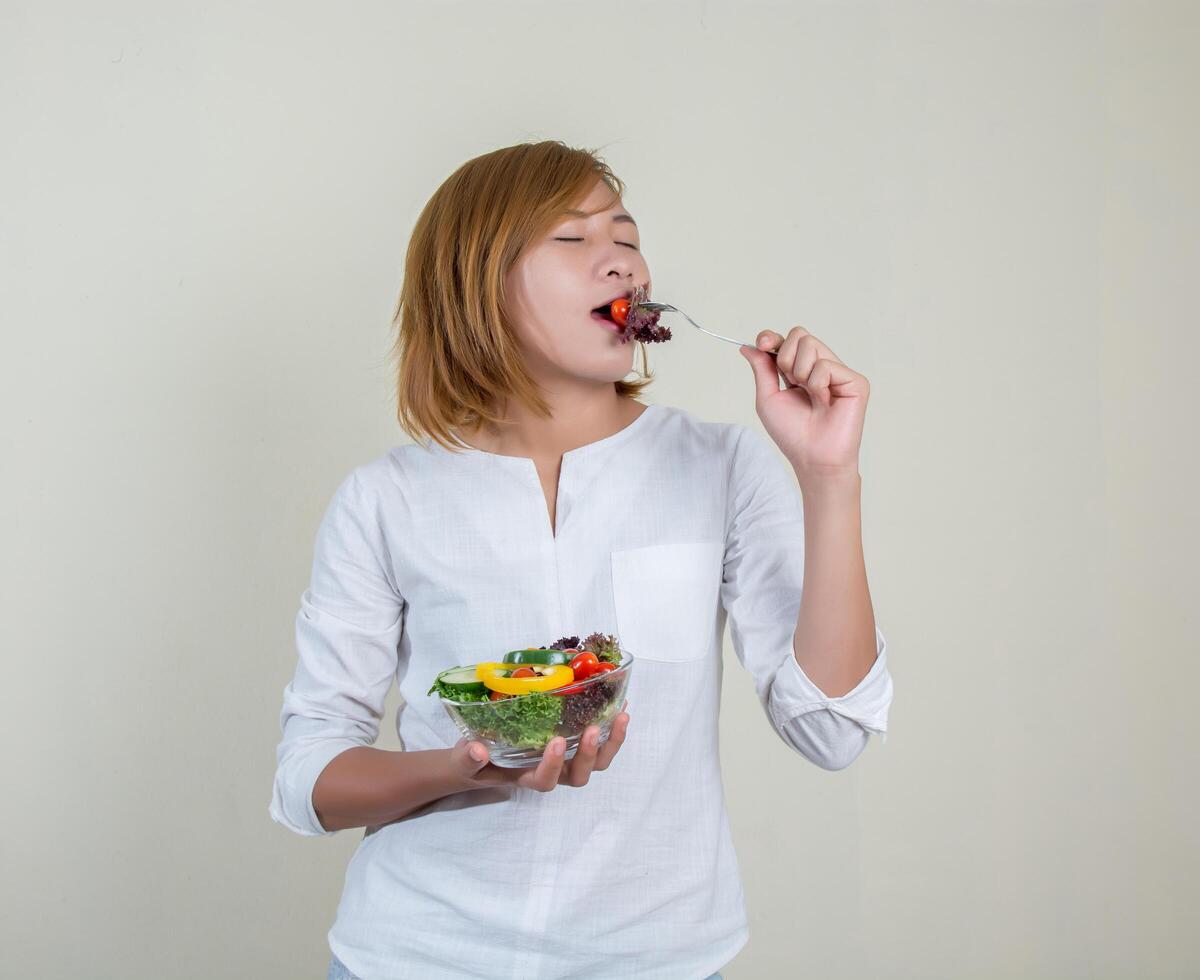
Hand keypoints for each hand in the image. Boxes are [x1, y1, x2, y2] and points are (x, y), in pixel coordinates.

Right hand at [449, 700, 629, 791]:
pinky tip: (620, 704)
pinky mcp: (572, 743)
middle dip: (589, 754)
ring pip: (596, 762)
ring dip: (611, 742)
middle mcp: (552, 772)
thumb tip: (476, 750)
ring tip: (621, 716)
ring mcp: (565, 759)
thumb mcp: (464, 761)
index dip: (553, 766)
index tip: (555, 742)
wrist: (479, 758)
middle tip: (593, 729)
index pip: (544, 781)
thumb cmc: (475, 761)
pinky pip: (599, 742)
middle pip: (579, 775)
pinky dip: (611, 726)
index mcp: (526, 777)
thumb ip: (469, 758)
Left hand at [740, 326, 869, 486]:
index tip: (762, 343)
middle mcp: (821, 368)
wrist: (812, 457)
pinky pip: (826, 365)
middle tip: (790, 382)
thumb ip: (761, 369)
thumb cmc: (792, 434)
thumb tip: (747, 346)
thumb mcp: (768, 398)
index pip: (788, 340)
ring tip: (809, 396)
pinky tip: (824, 402)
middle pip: (800, 335)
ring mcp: (839, 373)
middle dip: (784, 356)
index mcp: (800, 371)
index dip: (772, 337)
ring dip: (799, 371)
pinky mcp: (855, 381)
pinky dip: (817, 384)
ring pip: (811, 344)